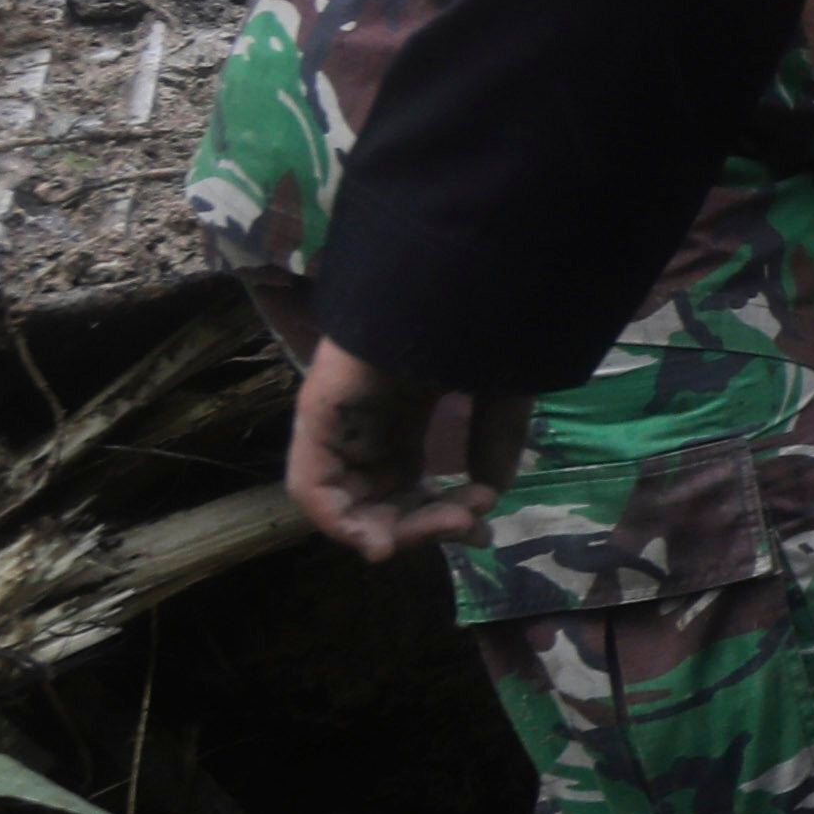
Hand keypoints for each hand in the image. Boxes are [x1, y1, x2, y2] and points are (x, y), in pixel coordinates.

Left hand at [285, 337, 527, 556]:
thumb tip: (487, 496)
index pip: (409, 481)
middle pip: (378, 499)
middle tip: (469, 529)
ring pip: (345, 501)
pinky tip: (383, 539)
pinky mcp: (318, 413)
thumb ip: (493, 443)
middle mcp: (368, 420)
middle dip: (423, 527)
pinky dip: (340, 522)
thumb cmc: (489, 321)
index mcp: (406, 411)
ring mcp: (340, 417)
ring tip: (444, 523)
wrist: (466, 274)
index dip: (443, 515)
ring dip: (393, 529)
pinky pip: (310, 485)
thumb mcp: (503, 393)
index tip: (485, 528)